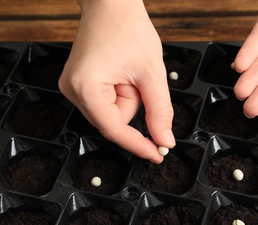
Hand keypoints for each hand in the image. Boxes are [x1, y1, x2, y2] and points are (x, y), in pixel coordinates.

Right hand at [59, 0, 174, 162]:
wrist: (111, 3)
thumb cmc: (128, 28)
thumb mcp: (151, 73)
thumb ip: (159, 111)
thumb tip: (163, 140)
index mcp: (85, 87)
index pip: (115, 130)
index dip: (139, 145)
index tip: (157, 155)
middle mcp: (72, 90)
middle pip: (114, 121)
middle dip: (134, 104)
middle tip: (138, 78)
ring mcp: (73, 87)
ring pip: (112, 112)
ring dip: (128, 97)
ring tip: (128, 71)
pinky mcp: (79, 84)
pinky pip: (106, 102)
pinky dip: (121, 93)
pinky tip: (122, 73)